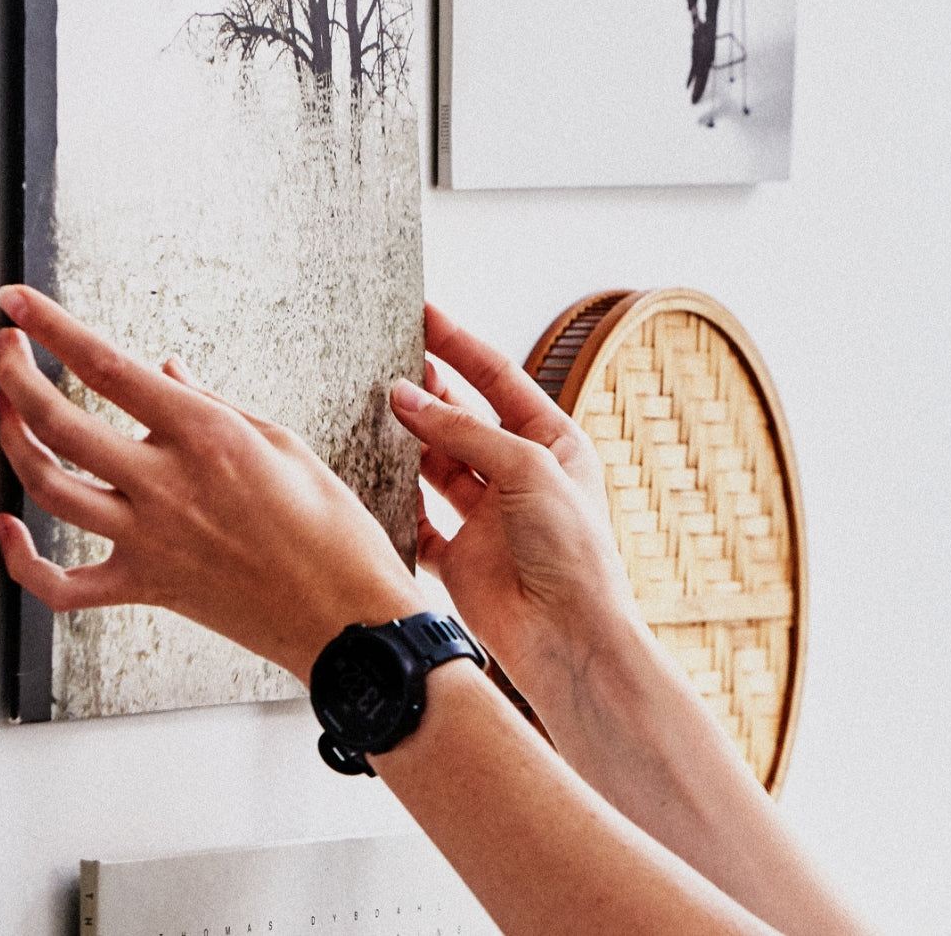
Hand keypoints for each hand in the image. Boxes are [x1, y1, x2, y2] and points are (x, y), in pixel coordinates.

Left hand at [0, 284, 424, 683]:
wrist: (345, 613)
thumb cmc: (330, 530)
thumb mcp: (283, 442)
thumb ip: (213, 404)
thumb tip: (167, 373)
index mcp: (207, 436)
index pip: (108, 367)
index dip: (52, 328)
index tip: (20, 305)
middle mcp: (167, 485)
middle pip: (59, 423)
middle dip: (15, 376)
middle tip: (5, 351)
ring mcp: (149, 540)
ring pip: (48, 488)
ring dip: (12, 443)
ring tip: (4, 413)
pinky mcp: (144, 587)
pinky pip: (60, 585)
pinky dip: (19, 560)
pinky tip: (4, 528)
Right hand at [388, 304, 637, 698]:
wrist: (567, 636)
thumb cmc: (573, 551)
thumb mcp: (526, 467)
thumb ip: (462, 432)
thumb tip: (407, 396)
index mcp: (552, 444)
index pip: (499, 379)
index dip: (461, 346)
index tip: (425, 316)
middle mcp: (518, 475)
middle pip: (463, 419)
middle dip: (429, 391)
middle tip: (389, 363)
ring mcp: (487, 515)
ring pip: (436, 463)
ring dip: (410, 439)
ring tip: (377, 408)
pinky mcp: (459, 555)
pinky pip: (419, 519)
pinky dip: (399, 499)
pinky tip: (379, 477)